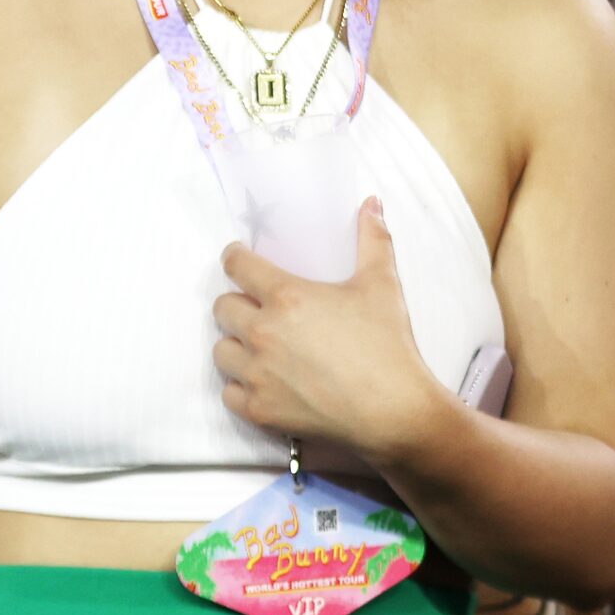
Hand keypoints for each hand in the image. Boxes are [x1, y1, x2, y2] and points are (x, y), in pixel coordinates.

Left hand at [215, 200, 445, 462]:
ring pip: (221, 351)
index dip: (235, 257)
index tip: (238, 257)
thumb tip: (371, 204)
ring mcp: (257, 375)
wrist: (393, 410)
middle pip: (223, 308)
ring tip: (258, 346)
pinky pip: (229, 392)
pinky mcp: (260, 410)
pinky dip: (241, 385)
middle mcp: (262, 333)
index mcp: (286, 296)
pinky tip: (262, 380)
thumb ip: (373, 239)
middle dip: (237, 303)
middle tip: (258, 307)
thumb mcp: (382, 284)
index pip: (237, 265)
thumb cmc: (387, 345)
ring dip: (236, 344)